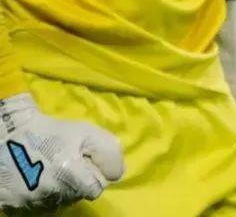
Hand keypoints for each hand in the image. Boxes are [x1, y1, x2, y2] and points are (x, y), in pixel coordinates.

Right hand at [0, 92, 123, 211]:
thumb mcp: (87, 133)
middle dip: (80, 182)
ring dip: (62, 190)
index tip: (86, 163)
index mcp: (70, 175)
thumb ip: (108, 151)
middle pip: (79, 196)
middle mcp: (53, 194)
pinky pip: (42, 207)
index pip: (96, 189)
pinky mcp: (19, 208)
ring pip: (61, 203)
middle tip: (70, 165)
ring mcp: (34, 204)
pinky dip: (45, 196)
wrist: (11, 138)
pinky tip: (40, 180)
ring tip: (54, 171)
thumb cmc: (53, 133)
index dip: (95, 174)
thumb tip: (117, 174)